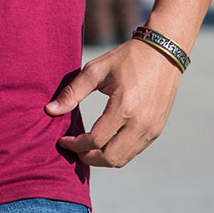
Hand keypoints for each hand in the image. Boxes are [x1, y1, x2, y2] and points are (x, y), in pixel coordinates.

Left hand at [48, 36, 183, 167]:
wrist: (163, 53)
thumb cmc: (126, 59)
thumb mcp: (95, 70)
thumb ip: (72, 92)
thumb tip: (50, 111)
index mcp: (124, 108)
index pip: (96, 140)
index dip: (75, 145)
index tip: (62, 140)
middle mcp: (141, 123)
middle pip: (111, 158)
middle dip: (88, 158)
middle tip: (73, 150)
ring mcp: (152, 129)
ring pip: (124, 159)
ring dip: (102, 159)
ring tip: (85, 148)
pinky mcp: (157, 129)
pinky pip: (134, 151)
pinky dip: (116, 153)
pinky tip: (103, 142)